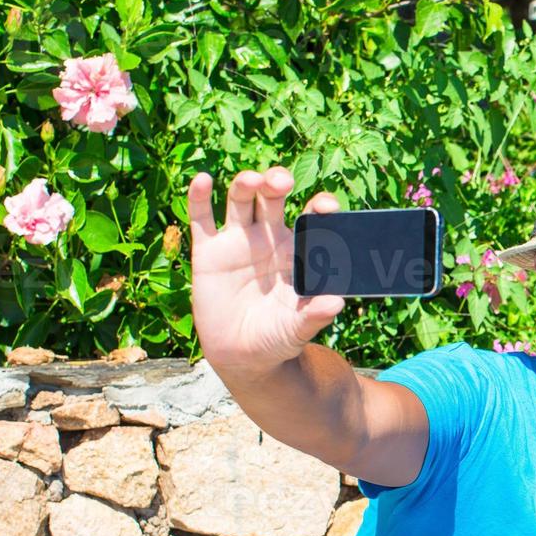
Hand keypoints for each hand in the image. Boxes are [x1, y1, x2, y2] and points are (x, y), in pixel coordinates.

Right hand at [186, 167, 344, 378]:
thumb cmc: (279, 336)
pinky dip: (199, 197)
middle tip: (283, 182)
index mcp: (297, 249)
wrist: (243, 355)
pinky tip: (202, 180)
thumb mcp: (299, 328)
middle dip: (277, 182)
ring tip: (252, 181)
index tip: (326, 206)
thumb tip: (336, 303)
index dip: (319, 205)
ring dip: (246, 184)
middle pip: (273, 197)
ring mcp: (238, 242)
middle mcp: (268, 238)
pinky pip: (202, 219)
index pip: (311, 216)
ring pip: (241, 200)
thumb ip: (315, 314)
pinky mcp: (208, 252)